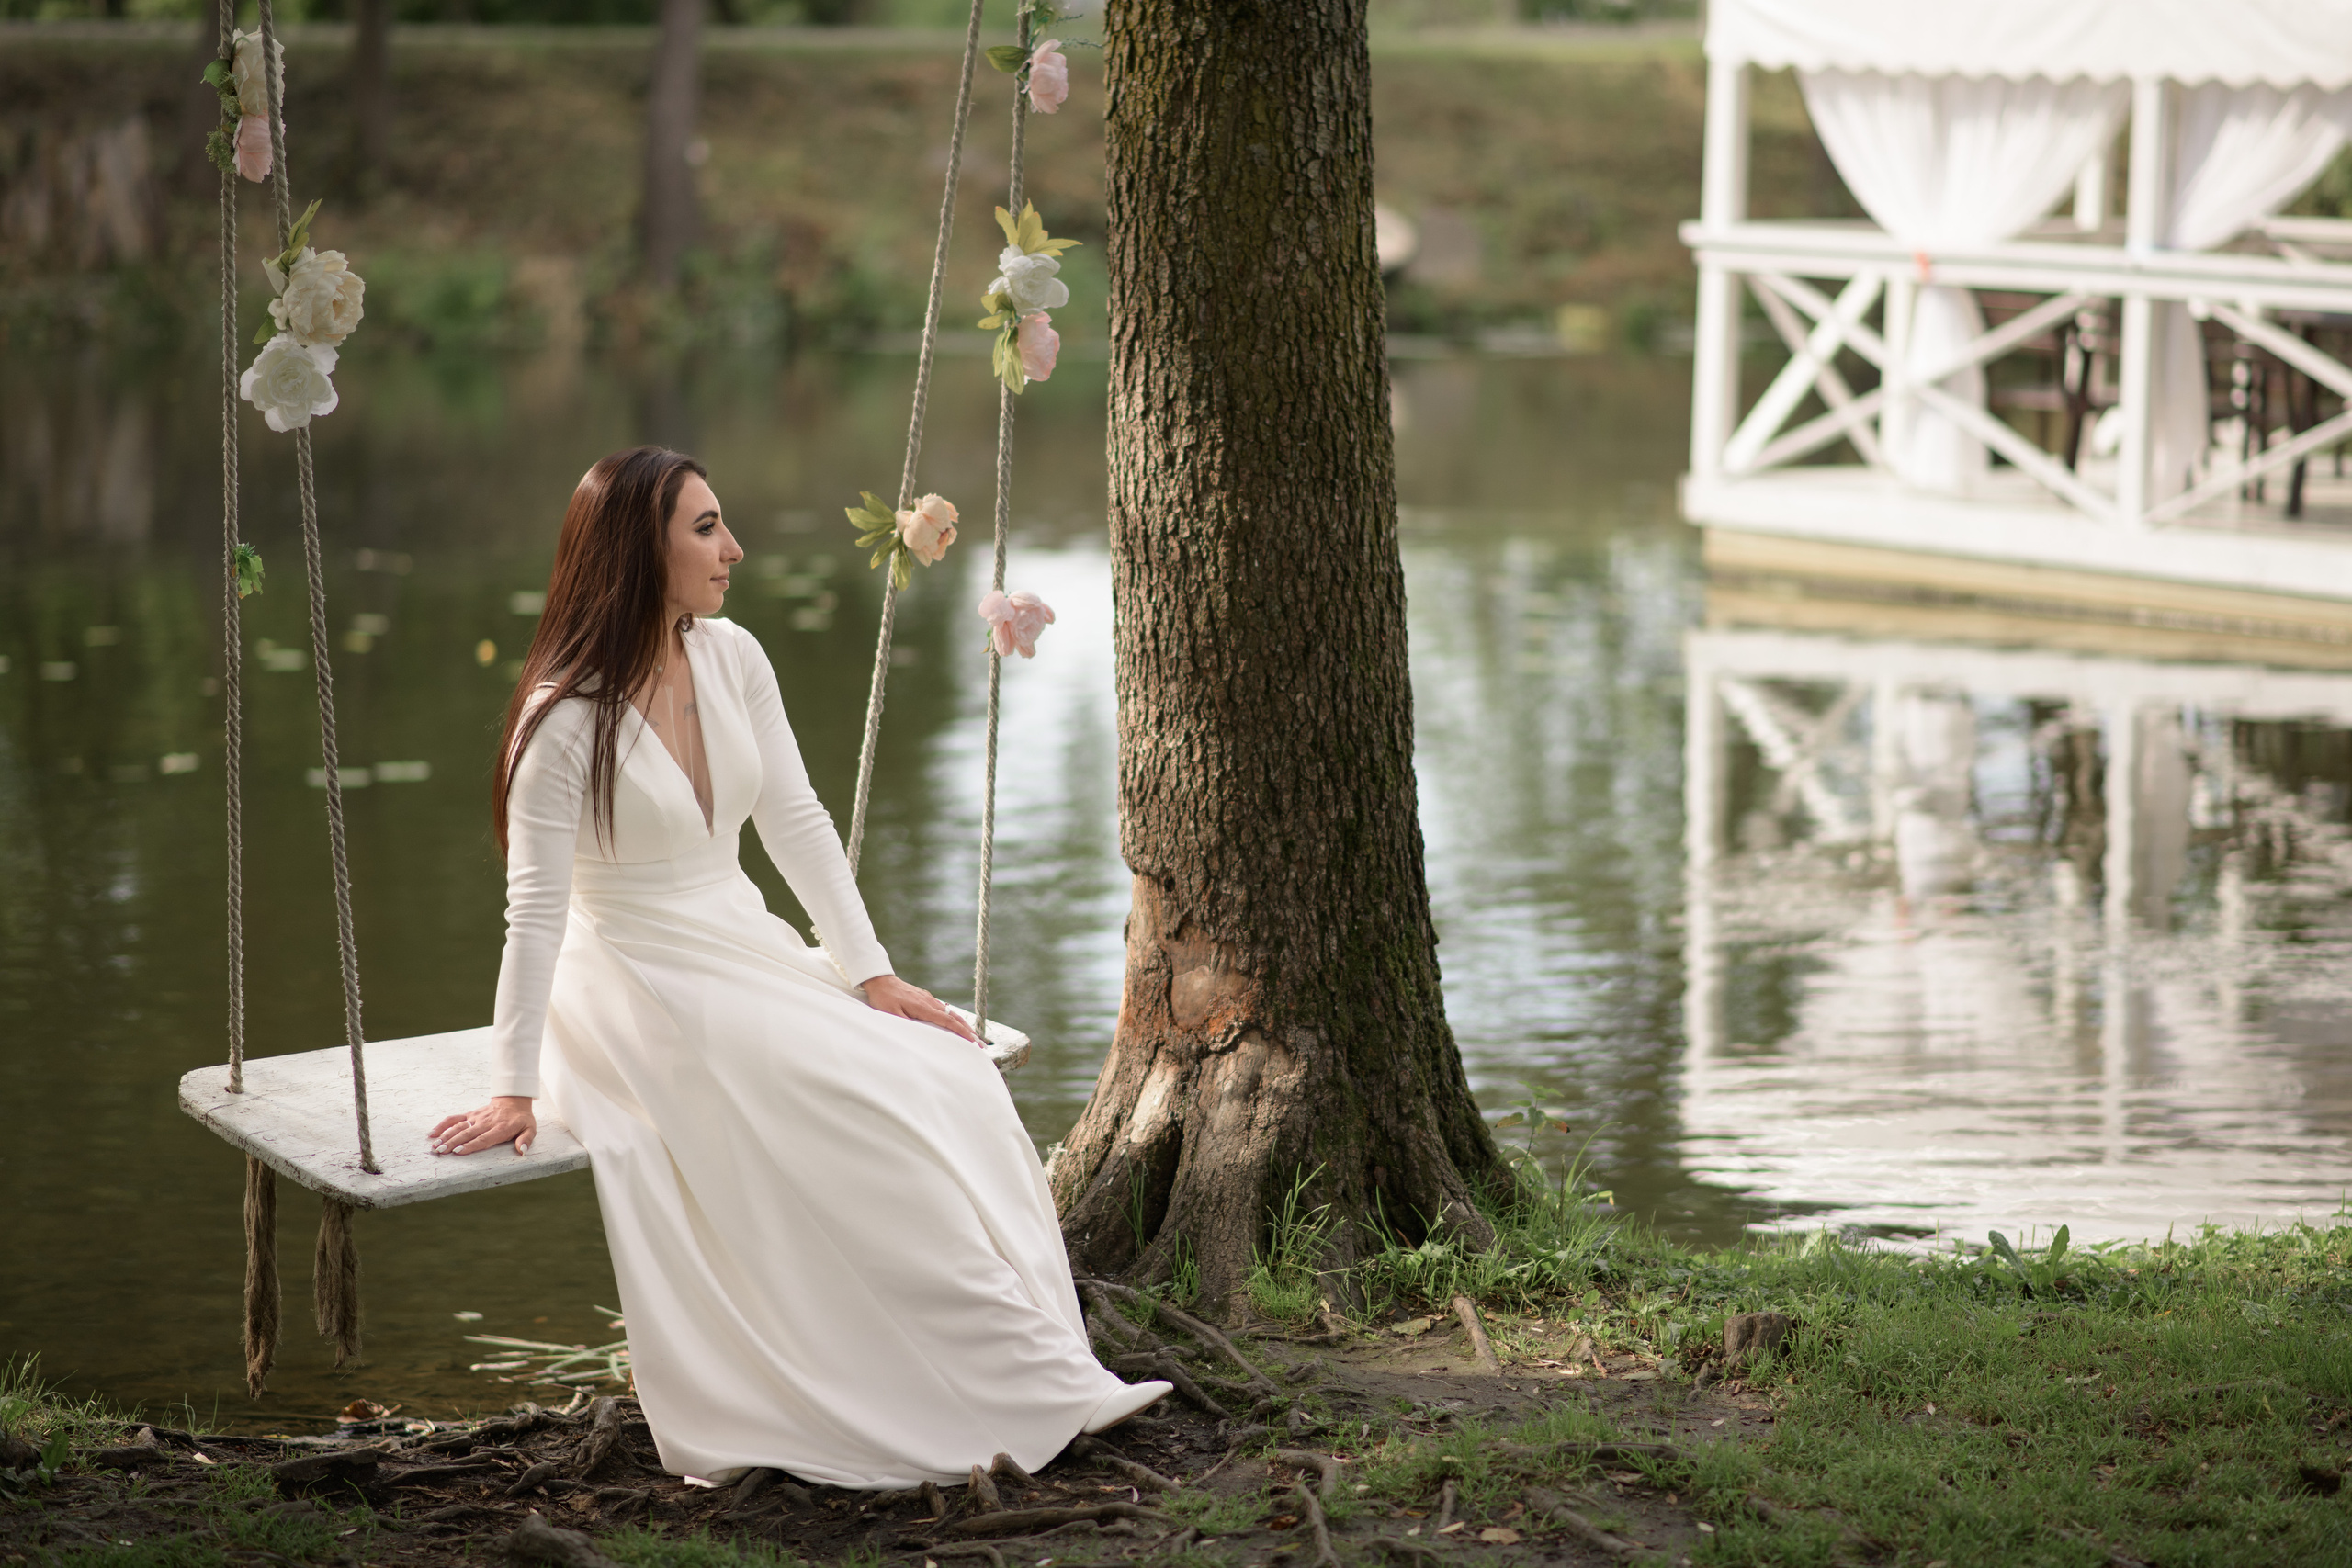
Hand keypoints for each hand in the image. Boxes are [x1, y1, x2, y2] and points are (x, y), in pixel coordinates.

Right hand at [430, 1096, 537, 1156]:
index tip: (458, 1151)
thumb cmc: (521, 1119)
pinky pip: (454, 1119)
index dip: (470, 1145)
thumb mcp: (530, 1128)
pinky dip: (443, 1125)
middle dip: (453, 1143)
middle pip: (467, 1134)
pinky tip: (432, 1133)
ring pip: (458, 1127)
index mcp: (499, 1128)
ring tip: (435, 1146)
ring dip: (445, 1136)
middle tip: (441, 1151)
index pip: (483, 1139)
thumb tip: (522, 1151)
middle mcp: (485, 1123)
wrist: (514, 1100)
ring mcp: (476, 1118)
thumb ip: (526, 1140)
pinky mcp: (470, 1115)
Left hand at [860, 974, 979, 1043]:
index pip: (948, 1021)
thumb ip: (905, 1024)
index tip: (973, 1041)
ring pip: (950, 1013)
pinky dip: (953, 1018)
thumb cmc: (884, 999)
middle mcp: (930, 1002)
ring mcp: (928, 999)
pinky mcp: (924, 998)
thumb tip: (920, 1034)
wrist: (880, 980)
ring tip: (972, 1035)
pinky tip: (954, 1023)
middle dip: (968, 1031)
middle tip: (980, 1043)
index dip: (962, 1032)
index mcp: (924, 1007)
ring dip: (963, 1024)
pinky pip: (943, 1009)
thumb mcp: (891, 1014)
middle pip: (955, 1017)